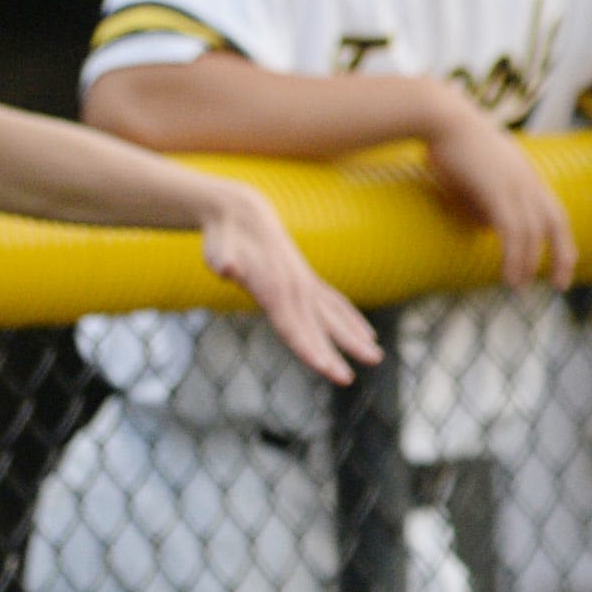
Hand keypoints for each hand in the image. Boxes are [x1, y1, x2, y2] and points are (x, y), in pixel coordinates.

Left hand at [197, 188, 381, 384]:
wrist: (243, 212)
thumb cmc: (224, 238)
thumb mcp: (215, 250)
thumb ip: (221, 261)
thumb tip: (226, 268)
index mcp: (274, 289)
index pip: (294, 327)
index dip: (310, 350)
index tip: (327, 370)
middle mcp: (296, 289)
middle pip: (319, 328)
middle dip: (337, 353)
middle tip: (350, 379)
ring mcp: (306, 284)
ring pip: (335, 316)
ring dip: (355, 337)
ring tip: (377, 357)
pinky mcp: (309, 282)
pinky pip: (336, 304)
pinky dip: (352, 319)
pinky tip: (367, 334)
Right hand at [421, 94, 575, 289]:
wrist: (439, 117)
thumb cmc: (450, 144)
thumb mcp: (475, 177)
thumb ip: (485, 202)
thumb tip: (487, 228)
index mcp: (527, 175)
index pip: (554, 212)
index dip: (560, 238)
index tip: (562, 262)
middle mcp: (528, 180)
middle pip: (556, 223)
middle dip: (563, 256)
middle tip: (562, 284)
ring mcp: (515, 184)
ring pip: (534, 233)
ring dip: (529, 264)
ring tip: (521, 287)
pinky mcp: (498, 190)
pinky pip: (513, 232)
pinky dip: (515, 258)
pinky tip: (510, 277)